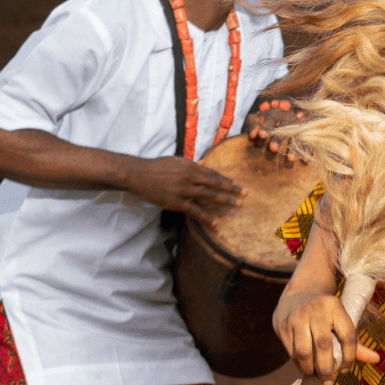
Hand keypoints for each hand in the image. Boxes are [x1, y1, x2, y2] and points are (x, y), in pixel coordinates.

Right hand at [127, 155, 242, 228]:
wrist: (138, 174)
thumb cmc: (157, 167)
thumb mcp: (177, 161)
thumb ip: (193, 165)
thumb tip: (205, 164)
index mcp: (191, 166)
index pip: (213, 174)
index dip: (227, 180)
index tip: (238, 184)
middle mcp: (190, 177)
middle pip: (215, 183)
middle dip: (232, 189)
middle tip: (246, 193)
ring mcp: (184, 190)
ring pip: (209, 196)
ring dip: (225, 201)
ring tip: (238, 205)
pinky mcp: (176, 202)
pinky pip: (195, 211)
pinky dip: (206, 217)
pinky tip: (216, 222)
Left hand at [245, 100, 303, 157]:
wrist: (276, 121)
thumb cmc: (262, 122)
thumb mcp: (254, 119)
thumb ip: (252, 125)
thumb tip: (253, 135)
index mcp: (275, 113)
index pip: (271, 119)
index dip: (266, 127)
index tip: (261, 135)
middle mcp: (289, 117)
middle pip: (285, 127)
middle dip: (279, 138)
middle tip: (272, 149)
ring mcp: (298, 126)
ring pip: (297, 136)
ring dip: (295, 148)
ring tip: (290, 159)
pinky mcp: (305, 134)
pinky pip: (308, 142)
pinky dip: (307, 150)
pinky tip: (305, 160)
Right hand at [272, 290, 378, 384]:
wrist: (297, 296)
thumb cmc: (326, 315)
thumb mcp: (341, 321)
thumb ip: (356, 343)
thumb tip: (377, 360)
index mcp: (335, 306)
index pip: (348, 335)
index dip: (350, 356)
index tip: (346, 369)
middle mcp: (316, 310)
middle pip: (323, 345)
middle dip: (327, 368)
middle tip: (329, 383)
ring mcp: (297, 317)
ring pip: (304, 351)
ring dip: (311, 370)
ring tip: (317, 378)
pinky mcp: (284, 327)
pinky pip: (291, 353)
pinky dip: (300, 366)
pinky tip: (306, 370)